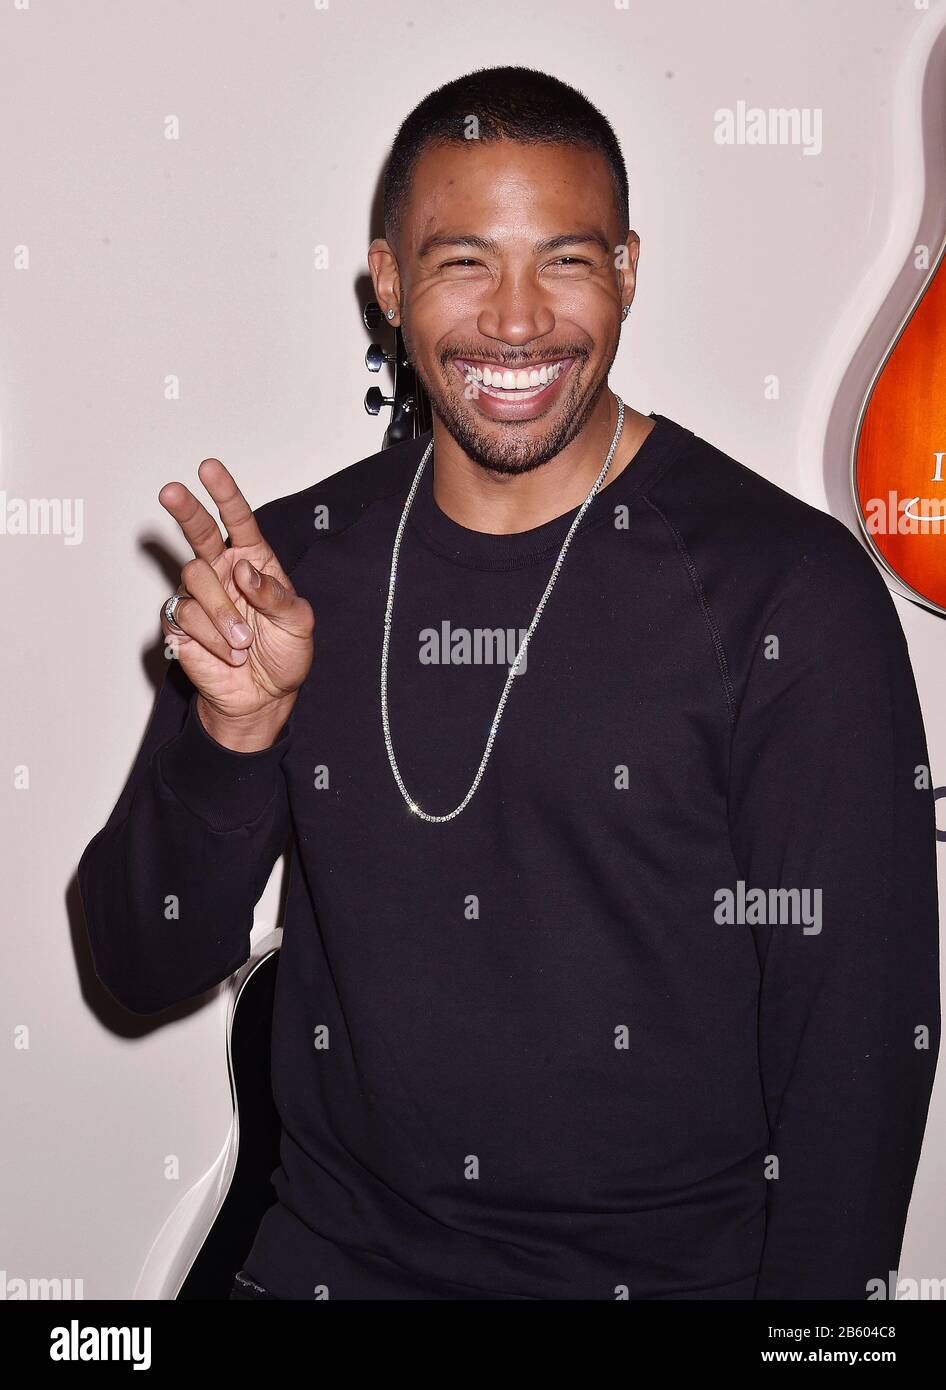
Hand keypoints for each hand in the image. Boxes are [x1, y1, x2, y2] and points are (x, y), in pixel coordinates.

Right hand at [158, 459, 313, 749]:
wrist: (264, 697)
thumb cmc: (284, 654)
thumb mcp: (298, 623)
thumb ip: (275, 595)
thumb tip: (244, 571)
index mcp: (253, 562)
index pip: (238, 520)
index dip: (224, 494)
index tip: (210, 468)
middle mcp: (222, 572)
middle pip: (198, 532)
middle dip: (186, 510)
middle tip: (172, 491)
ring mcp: (199, 596)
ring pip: (194, 579)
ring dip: (223, 613)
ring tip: (244, 642)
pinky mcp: (180, 623)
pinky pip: (185, 616)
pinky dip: (213, 638)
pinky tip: (229, 653)